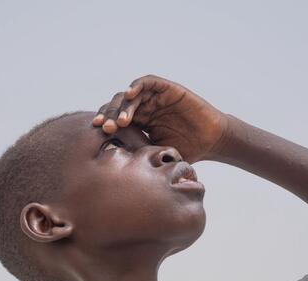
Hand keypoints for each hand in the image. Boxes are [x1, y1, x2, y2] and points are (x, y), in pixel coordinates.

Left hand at [92, 75, 229, 162]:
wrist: (210, 141)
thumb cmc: (185, 149)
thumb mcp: (156, 154)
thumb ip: (139, 154)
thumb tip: (115, 172)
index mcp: (139, 122)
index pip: (116, 118)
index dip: (106, 122)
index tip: (97, 132)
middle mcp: (144, 108)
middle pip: (119, 106)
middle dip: (110, 115)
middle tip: (105, 127)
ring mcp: (155, 98)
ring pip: (131, 94)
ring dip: (123, 105)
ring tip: (120, 120)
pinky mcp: (167, 89)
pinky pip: (149, 82)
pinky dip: (137, 86)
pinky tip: (129, 94)